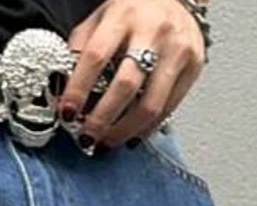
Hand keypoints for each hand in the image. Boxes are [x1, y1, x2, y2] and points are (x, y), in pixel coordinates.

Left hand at [61, 0, 205, 148]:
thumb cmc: (133, 12)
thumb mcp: (100, 19)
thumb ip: (80, 49)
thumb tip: (62, 90)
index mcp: (124, 15)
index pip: (96, 57)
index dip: (78, 89)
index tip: (67, 113)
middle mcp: (154, 31)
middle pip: (125, 86)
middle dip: (102, 119)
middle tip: (87, 137)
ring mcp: (178, 49)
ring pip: (150, 105)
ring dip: (124, 131)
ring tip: (108, 141)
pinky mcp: (194, 66)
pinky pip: (168, 109)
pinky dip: (146, 128)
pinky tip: (131, 134)